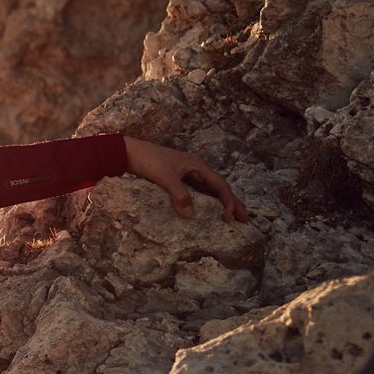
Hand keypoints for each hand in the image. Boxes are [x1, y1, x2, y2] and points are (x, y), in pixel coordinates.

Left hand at [123, 136, 249, 223]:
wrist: (129, 152)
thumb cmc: (147, 160)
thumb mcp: (164, 176)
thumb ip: (178, 194)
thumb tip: (190, 215)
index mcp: (198, 166)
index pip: (220, 186)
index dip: (228, 202)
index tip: (228, 218)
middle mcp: (196, 170)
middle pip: (220, 188)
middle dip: (233, 203)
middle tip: (244, 220)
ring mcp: (187, 175)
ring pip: (209, 191)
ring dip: (221, 204)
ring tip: (230, 219)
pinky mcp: (177, 181)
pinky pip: (197, 193)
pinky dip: (205, 203)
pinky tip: (205, 213)